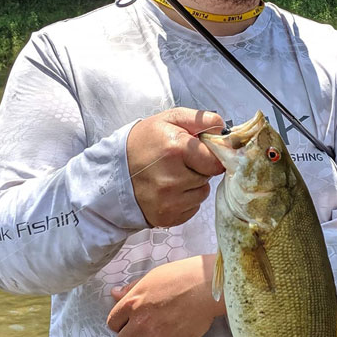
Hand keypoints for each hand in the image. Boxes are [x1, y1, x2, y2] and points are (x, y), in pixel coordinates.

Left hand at [107, 255, 225, 336]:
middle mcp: (141, 324)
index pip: (112, 323)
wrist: (207, 285)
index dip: (121, 324)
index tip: (129, 323)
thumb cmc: (181, 275)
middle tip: (144, 333)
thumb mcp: (151, 276)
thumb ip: (132, 289)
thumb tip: (115, 293)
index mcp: (132, 304)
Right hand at [127, 108, 224, 227]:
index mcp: (175, 149)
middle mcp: (173, 179)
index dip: (211, 155)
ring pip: (202, 193)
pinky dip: (185, 200)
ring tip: (172, 176)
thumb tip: (222, 129)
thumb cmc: (142, 143)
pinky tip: (168, 191)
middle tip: (180, 162)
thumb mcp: (167, 119)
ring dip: (193, 185)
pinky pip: (192, 208)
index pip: (216, 160)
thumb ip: (199, 119)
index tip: (202, 153)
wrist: (113, 172)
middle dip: (199, 168)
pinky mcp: (167, 217)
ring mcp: (169, 201)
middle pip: (208, 176)